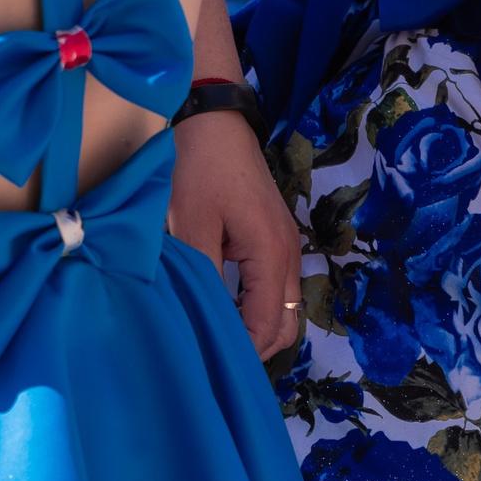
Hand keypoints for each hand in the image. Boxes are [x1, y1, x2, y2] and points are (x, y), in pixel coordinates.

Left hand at [171, 108, 304, 358]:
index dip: (241, 354)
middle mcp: (288, 255)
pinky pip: (274, 287)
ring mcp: (285, 245)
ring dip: (256, 328)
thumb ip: (202, 278)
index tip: (208, 364)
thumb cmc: (199, 166)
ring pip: (282, 308)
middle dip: (254, 349)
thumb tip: (203, 324)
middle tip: (210, 357)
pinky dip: (255, 306)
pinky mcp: (273, 236)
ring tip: (214, 339)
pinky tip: (222, 308)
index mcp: (272, 256)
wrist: (213, 116)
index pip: (265, 327)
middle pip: (284, 325)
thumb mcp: (191, 224)